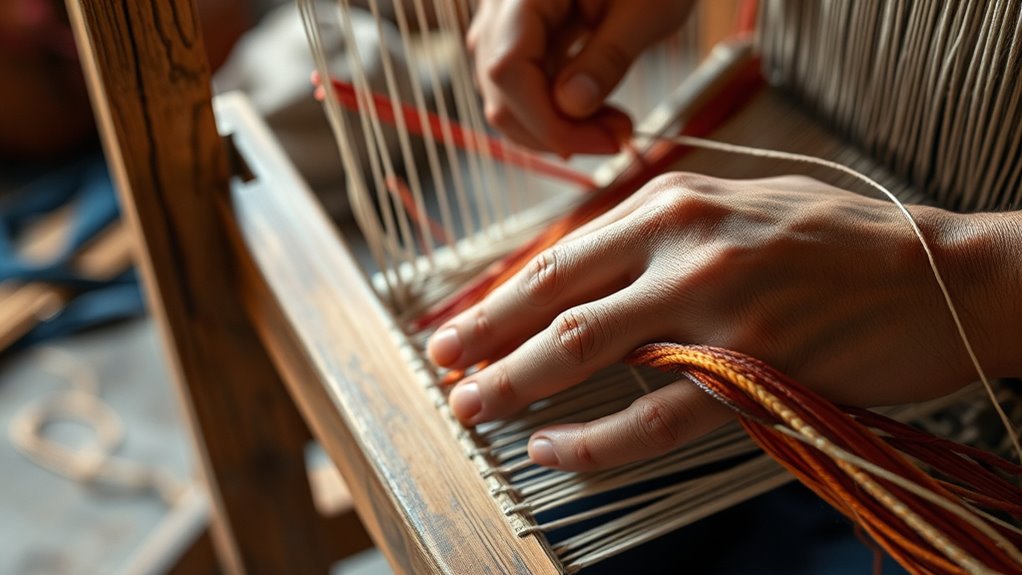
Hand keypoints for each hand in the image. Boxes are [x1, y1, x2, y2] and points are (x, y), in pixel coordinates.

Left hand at [427, 173, 1021, 470]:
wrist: (948, 274)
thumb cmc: (840, 240)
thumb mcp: (742, 204)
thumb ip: (665, 229)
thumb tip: (591, 266)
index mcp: (676, 205)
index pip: (563, 255)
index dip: (502, 296)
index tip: (461, 326)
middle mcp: (684, 247)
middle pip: (556, 299)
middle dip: (487, 339)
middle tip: (444, 369)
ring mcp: (717, 307)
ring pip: (587, 352)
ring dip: (518, 387)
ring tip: (475, 411)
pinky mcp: (754, 368)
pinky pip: (655, 416)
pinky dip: (595, 441)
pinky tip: (554, 452)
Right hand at [467, 0, 695, 155]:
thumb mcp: (648, 8)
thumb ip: (608, 57)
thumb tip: (572, 107)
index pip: (508, 70)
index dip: (548, 120)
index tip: (605, 142)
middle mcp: (501, 5)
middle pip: (499, 90)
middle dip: (555, 129)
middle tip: (617, 137)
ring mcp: (506, 21)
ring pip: (507, 95)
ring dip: (555, 124)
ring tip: (612, 125)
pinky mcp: (522, 35)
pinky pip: (523, 83)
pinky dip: (556, 108)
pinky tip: (596, 109)